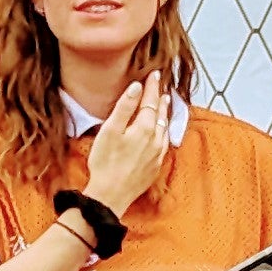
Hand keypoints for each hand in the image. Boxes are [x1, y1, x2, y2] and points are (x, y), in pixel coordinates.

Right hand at [80, 80, 169, 215]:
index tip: (153, 74)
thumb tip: (137, 87)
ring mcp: (157, 154)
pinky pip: (165, 143)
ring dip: (165, 113)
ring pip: (165, 127)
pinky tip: (163, 132)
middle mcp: (155, 139)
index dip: (151, 87)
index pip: (150, 101)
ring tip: (166, 102)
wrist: (111, 196)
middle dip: (159, 97)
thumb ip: (124, 107)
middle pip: (159, 113)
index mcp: (143, 128)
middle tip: (160, 85)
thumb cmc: (105, 164)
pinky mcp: (155, 167)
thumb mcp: (110, 131)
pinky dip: (165, 131)